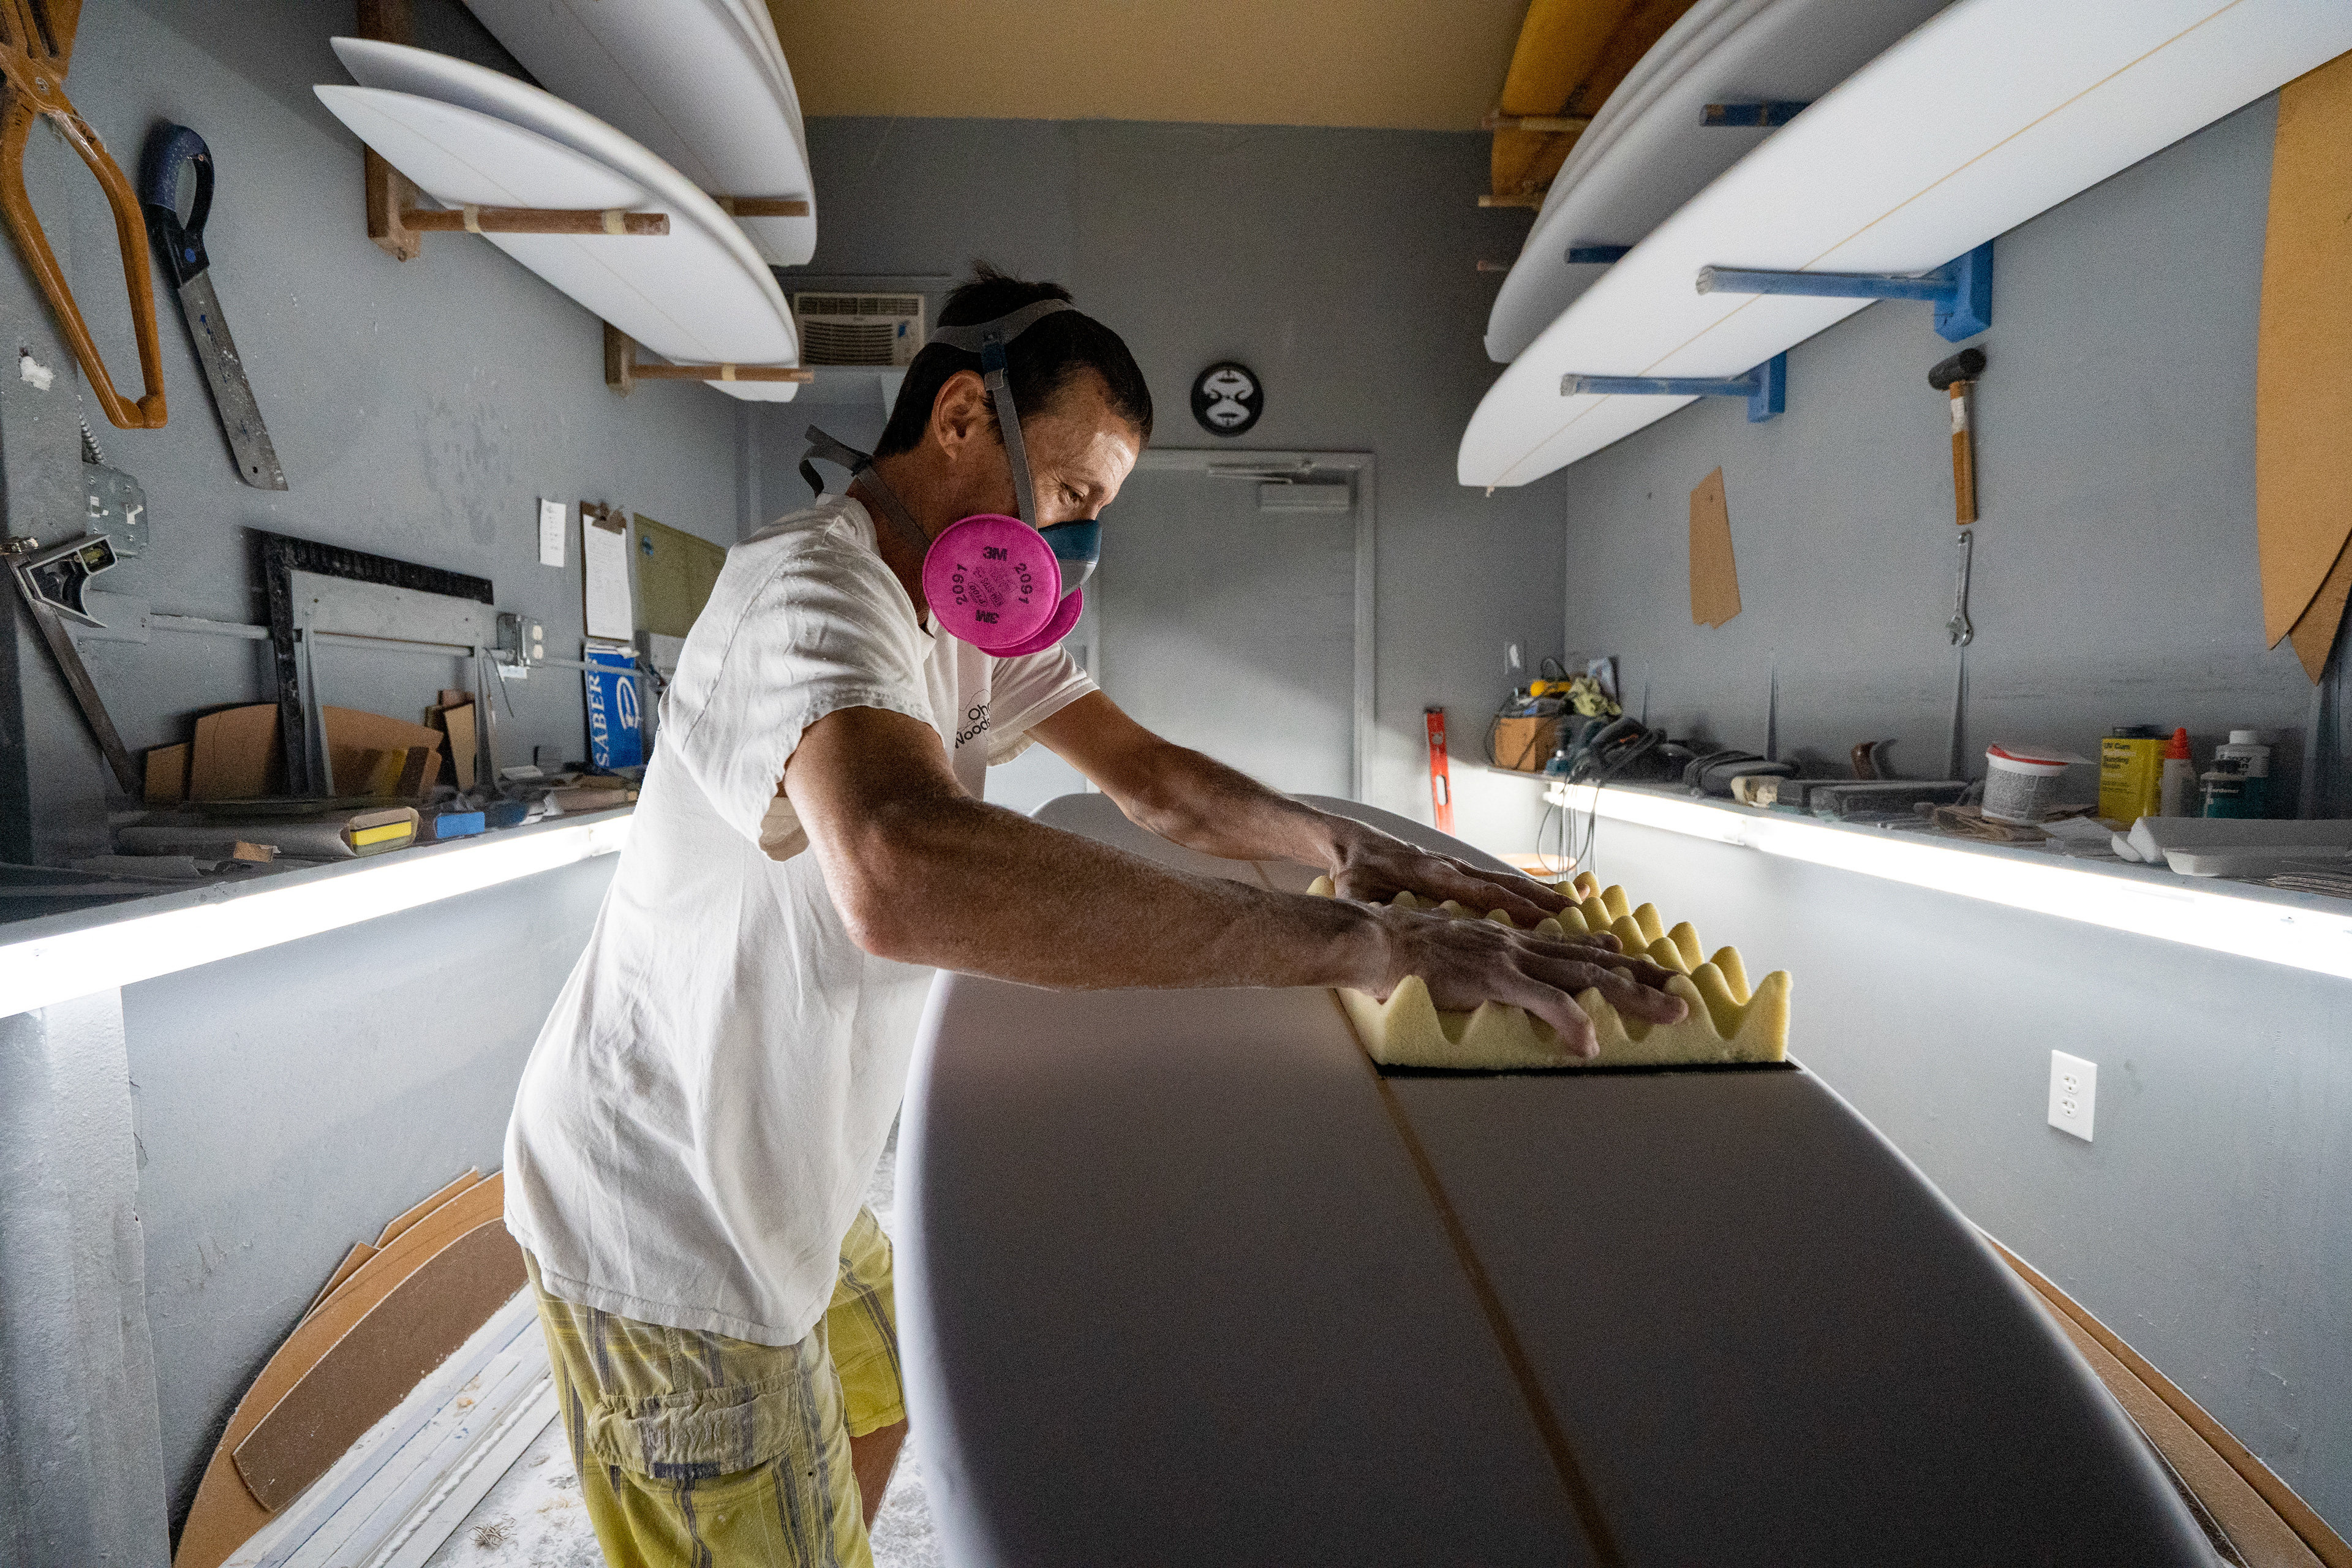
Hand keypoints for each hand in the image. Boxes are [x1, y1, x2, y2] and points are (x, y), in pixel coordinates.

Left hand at [1327, 825, 1571, 927]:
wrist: (1352, 842)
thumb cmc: (1354, 873)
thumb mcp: (1354, 894)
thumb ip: (1367, 910)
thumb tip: (1374, 927)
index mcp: (1430, 874)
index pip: (1479, 892)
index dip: (1513, 906)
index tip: (1544, 920)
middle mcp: (1451, 867)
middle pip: (1504, 884)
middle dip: (1542, 900)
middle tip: (1577, 916)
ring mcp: (1457, 866)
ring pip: (1506, 880)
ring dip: (1540, 895)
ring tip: (1575, 908)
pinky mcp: (1457, 870)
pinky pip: (1497, 881)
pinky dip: (1524, 891)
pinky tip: (1545, 902)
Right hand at [1369, 904, 1688, 1058]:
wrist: (1376, 940)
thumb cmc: (1405, 953)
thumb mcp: (1457, 957)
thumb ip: (1483, 968)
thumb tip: (1495, 984)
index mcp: (1512, 942)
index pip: (1575, 951)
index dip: (1615, 961)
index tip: (1647, 969)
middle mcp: (1521, 945)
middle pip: (1597, 963)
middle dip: (1645, 980)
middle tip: (1684, 996)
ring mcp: (1512, 960)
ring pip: (1587, 978)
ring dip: (1634, 997)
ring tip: (1670, 1015)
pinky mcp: (1496, 978)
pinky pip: (1545, 1002)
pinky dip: (1572, 1022)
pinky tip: (1591, 1045)